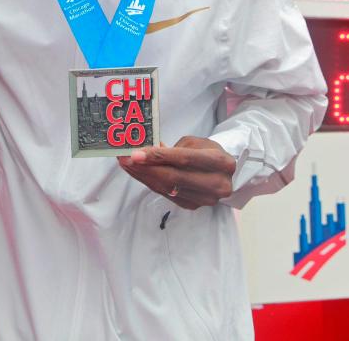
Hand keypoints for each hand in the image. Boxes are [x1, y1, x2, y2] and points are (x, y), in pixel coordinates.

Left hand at [118, 136, 236, 209]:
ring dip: (143, 176)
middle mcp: (216, 183)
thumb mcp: (197, 143)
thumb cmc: (208, 152)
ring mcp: (205, 198)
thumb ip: (174, 148)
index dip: (159, 156)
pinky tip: (139, 174)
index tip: (136, 154)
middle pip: (173, 177)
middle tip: (125, 160)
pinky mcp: (194, 206)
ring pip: (167, 188)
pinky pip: (166, 194)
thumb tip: (145, 151)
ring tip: (127, 165)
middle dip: (145, 168)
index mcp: (221, 162)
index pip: (184, 159)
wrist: (224, 173)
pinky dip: (150, 183)